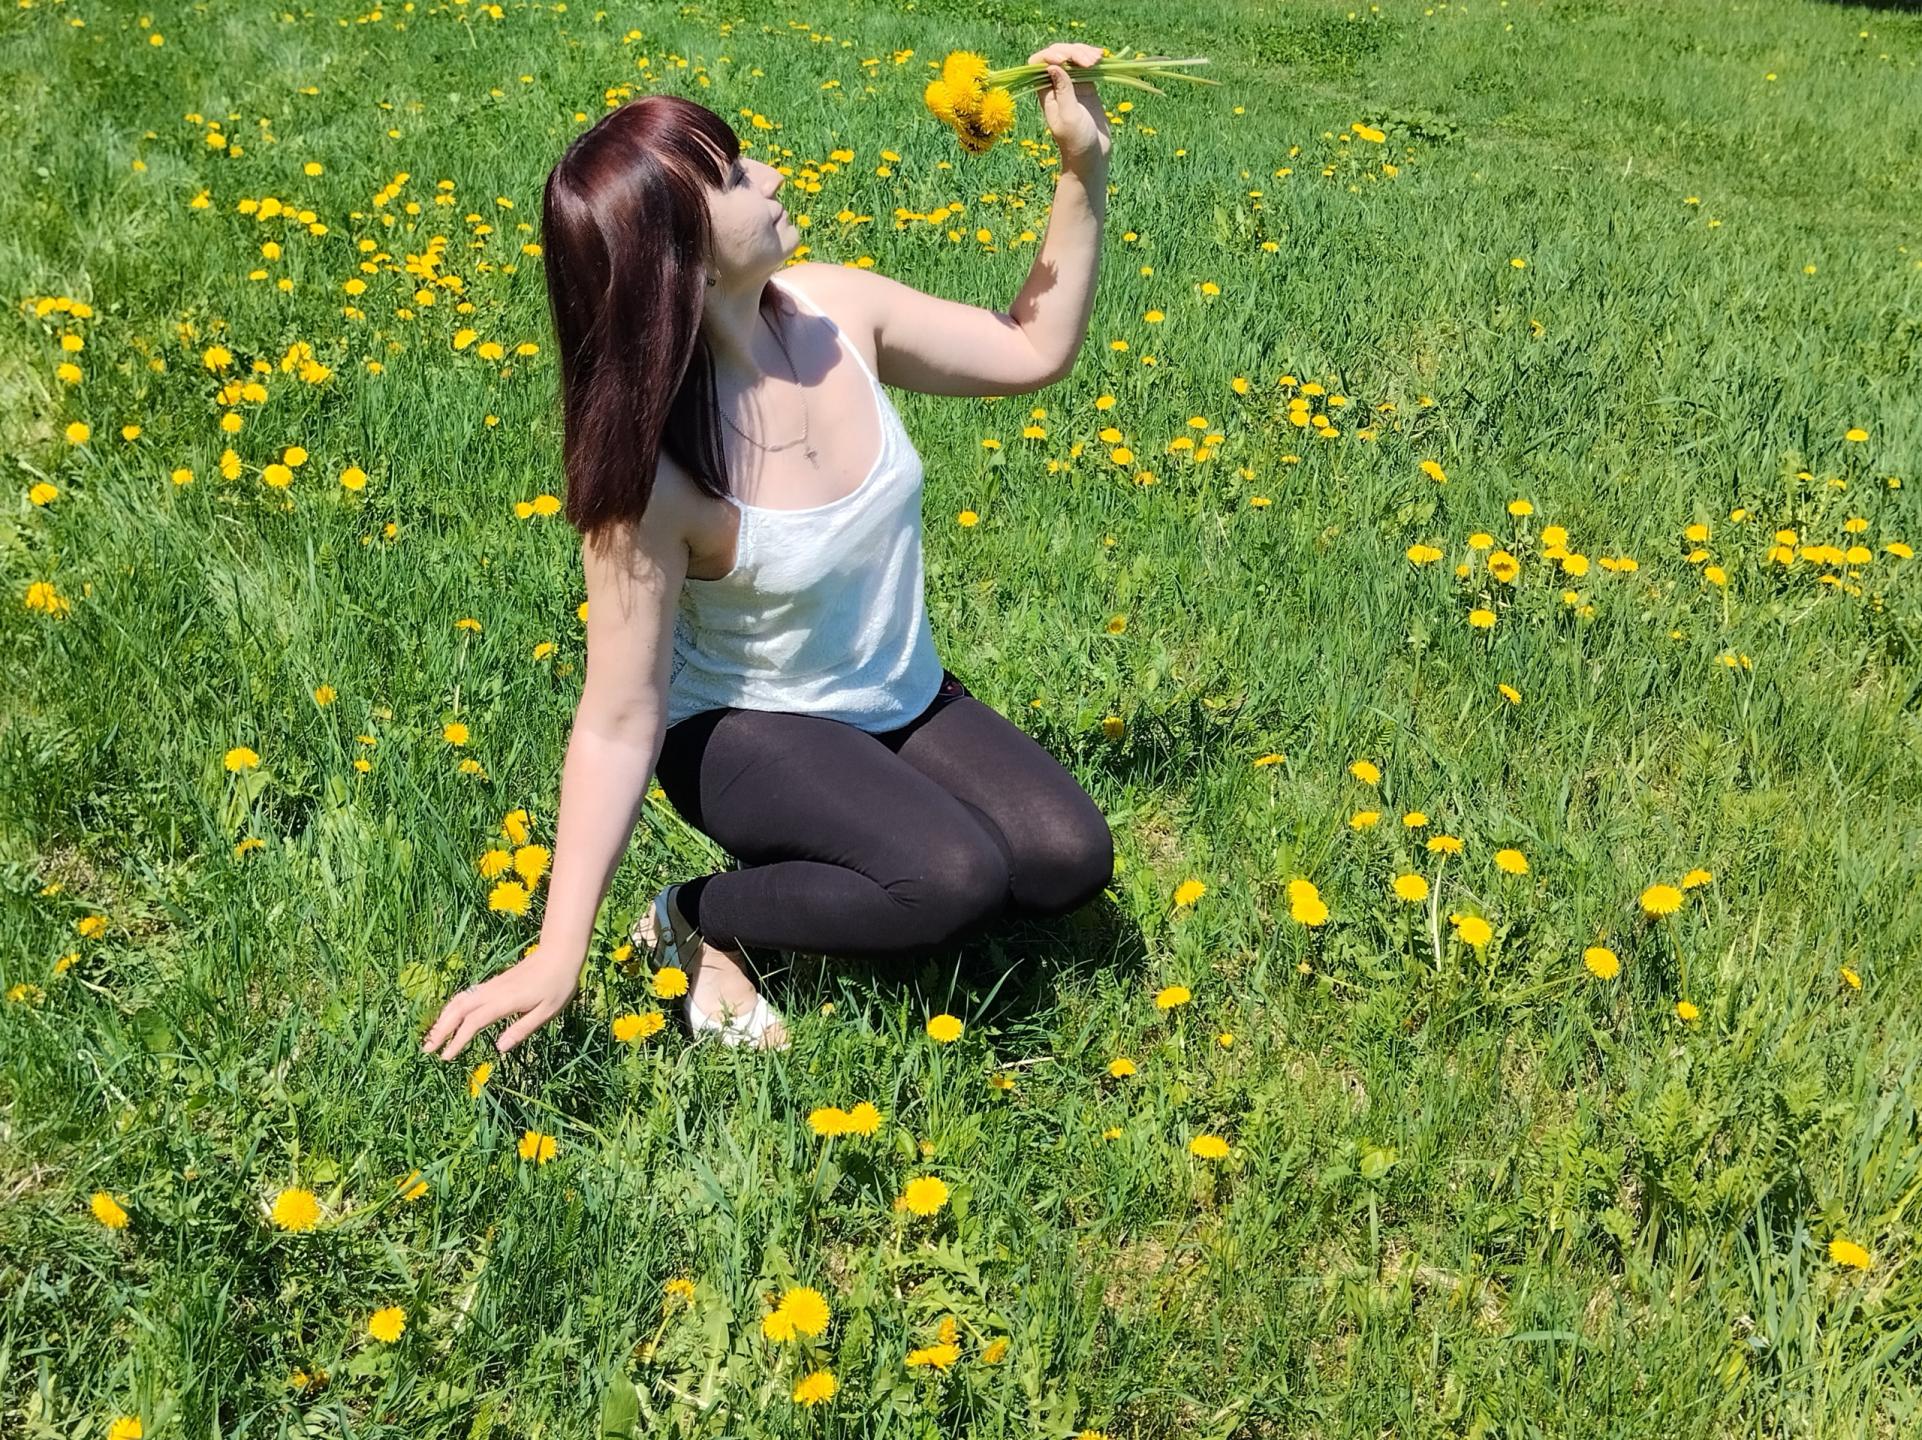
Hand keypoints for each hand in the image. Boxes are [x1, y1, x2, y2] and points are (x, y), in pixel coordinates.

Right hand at [420, 947, 581, 1061]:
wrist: (559, 954)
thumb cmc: (558, 985)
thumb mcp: (547, 1012)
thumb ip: (522, 1029)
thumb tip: (499, 1048)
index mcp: (505, 1001)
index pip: (474, 1022)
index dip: (458, 1040)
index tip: (445, 1057)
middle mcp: (492, 992)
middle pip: (459, 1010)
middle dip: (441, 1029)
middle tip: (427, 1049)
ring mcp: (491, 985)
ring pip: (459, 1000)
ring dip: (443, 1017)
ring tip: (433, 1035)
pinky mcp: (493, 983)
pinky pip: (466, 995)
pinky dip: (452, 1007)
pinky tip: (449, 1016)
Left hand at [1031, 42, 1110, 173]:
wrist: (1093, 156)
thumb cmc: (1077, 142)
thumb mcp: (1069, 117)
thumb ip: (1063, 91)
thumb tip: (1052, 65)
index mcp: (1045, 92)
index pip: (1038, 63)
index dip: (1050, 55)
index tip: (1064, 59)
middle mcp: (1056, 85)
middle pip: (1058, 54)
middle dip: (1072, 52)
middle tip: (1090, 62)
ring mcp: (1072, 83)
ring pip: (1074, 56)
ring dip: (1085, 52)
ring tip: (1098, 59)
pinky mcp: (1088, 85)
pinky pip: (1087, 64)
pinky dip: (1093, 57)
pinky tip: (1101, 58)